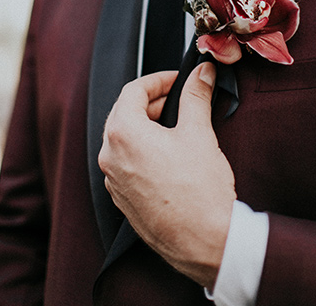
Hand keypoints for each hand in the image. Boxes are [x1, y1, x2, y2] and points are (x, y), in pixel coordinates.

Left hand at [98, 62, 236, 288]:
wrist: (204, 242)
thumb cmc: (199, 192)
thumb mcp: (199, 132)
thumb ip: (196, 96)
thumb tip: (201, 74)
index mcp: (123, 133)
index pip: (133, 90)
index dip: (158, 79)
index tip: (178, 79)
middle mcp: (110, 156)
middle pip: (124, 112)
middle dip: (152, 101)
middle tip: (178, 98)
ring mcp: (114, 180)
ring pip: (124, 138)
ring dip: (147, 125)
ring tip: (175, 125)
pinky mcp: (122, 199)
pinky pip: (126, 163)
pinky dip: (143, 150)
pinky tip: (168, 154)